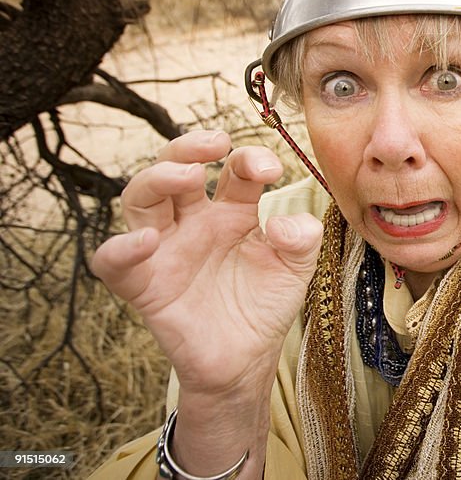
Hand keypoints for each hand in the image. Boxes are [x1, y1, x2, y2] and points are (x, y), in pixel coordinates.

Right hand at [91, 130, 321, 397]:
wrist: (245, 362)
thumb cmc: (265, 306)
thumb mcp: (296, 269)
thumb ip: (302, 239)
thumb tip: (283, 222)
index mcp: (233, 211)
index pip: (233, 169)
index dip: (249, 159)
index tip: (270, 170)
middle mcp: (195, 221)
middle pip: (176, 168)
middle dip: (190, 147)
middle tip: (216, 144)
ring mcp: (166, 249)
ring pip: (140, 198)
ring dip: (158, 178)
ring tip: (188, 176)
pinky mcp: (144, 285)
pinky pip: (113, 262)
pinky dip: (121, 248)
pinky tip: (147, 240)